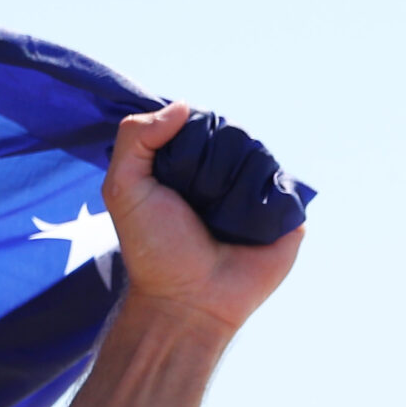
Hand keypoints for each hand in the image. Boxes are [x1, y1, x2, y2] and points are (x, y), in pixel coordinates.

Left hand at [104, 102, 302, 340]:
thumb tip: (184, 105)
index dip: (189, 137)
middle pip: (232, 134)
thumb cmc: (153, 248)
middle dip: (210, 163)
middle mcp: (222, 173)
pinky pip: (283, 183)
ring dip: (236, 181)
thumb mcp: (124, 189)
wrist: (188, 300)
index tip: (174, 170)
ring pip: (259, 154)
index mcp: (187, 164)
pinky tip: (247, 222)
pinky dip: (264, 196)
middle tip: (194, 201)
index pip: (201, 122)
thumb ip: (136, 139)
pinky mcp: (283, 210)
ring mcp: (254, 190)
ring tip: (218, 215)